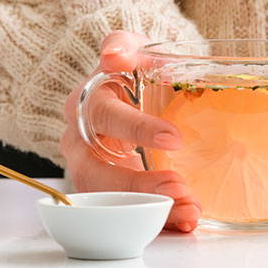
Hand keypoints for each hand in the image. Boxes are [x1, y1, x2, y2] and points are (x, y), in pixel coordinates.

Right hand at [60, 31, 201, 231]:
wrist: (122, 87)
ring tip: (188, 210)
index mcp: (84, 104)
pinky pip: (125, 210)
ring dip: (149, 208)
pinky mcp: (108, 190)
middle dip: (138, 185)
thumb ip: (122, 45)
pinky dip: (155, 220)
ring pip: (108, 199)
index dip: (137, 129)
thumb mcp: (127, 48)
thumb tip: (113, 54)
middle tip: (179, 188)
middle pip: (97, 172)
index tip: (174, 138)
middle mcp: (79, 142)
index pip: (106, 117)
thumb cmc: (127, 68)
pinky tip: (184, 221)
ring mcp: (90, 170)